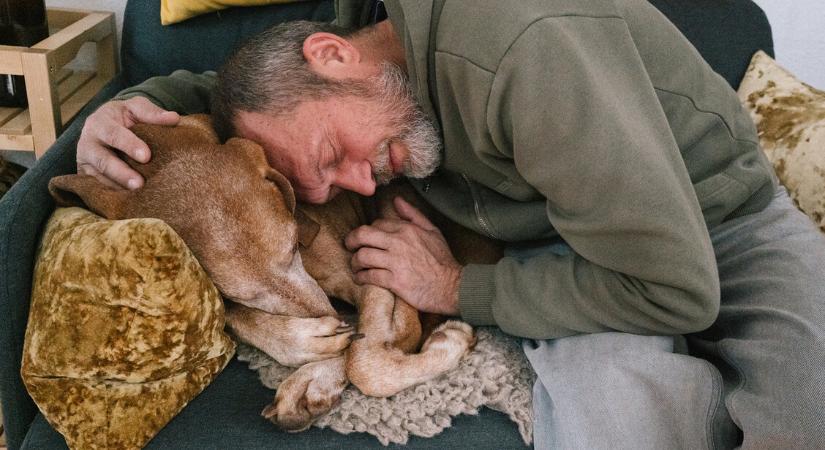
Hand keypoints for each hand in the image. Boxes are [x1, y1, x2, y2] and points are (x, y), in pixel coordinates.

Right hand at [77, 97, 178, 188]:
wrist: (106, 126)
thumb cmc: (125, 117)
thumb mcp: (135, 108)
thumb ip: (151, 112)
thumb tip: (174, 118)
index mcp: (100, 122)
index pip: (113, 134)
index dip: (128, 145)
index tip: (146, 156)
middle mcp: (88, 143)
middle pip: (103, 160)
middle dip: (121, 173)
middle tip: (139, 184)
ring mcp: (86, 162)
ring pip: (98, 178)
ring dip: (118, 188)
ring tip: (137, 196)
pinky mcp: (87, 178)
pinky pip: (97, 189)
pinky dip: (113, 196)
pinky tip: (129, 202)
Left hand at [345, 197, 462, 315]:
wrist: (451, 285)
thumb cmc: (442, 259)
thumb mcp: (432, 231)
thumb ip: (413, 214)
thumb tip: (397, 200)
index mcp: (406, 229)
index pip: (376, 224)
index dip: (367, 232)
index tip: (366, 240)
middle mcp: (398, 243)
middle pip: (362, 236)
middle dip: (351, 241)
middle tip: (350, 247)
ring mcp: (395, 262)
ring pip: (362, 256)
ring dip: (355, 262)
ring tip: (356, 267)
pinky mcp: (394, 281)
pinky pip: (369, 276)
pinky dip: (361, 277)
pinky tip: (361, 279)